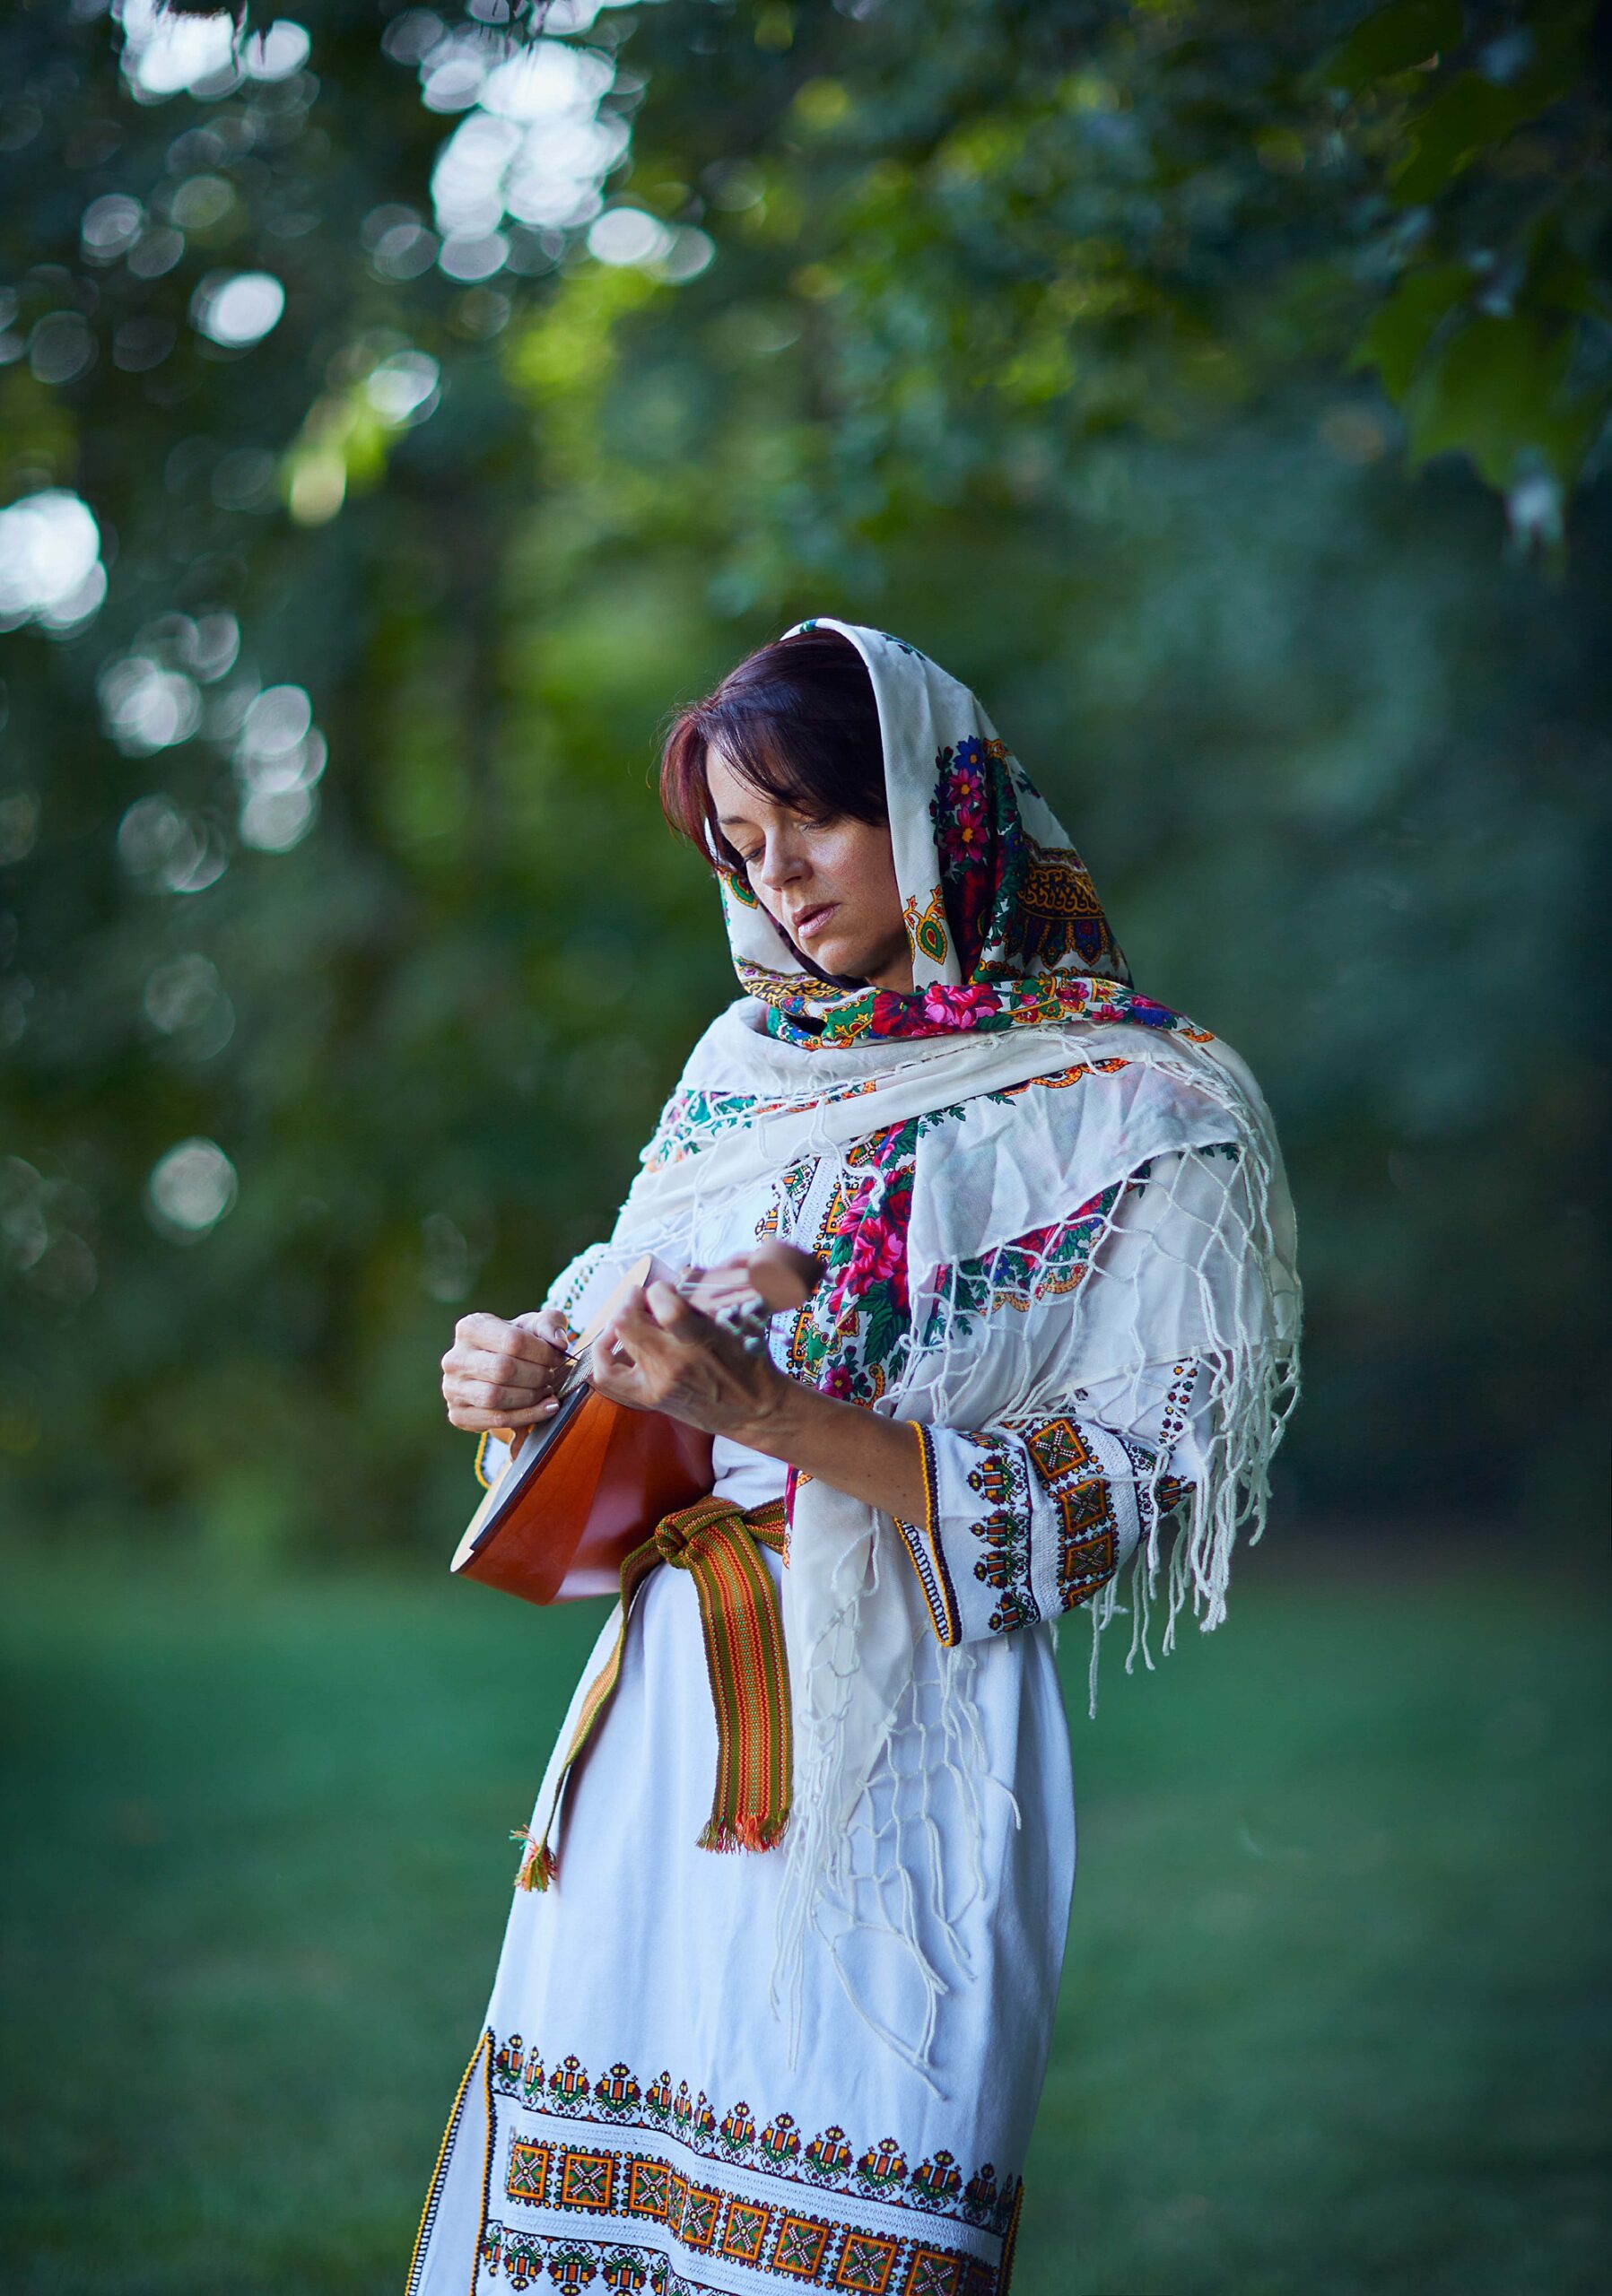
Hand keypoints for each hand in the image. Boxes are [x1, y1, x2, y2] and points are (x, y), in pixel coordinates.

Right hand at [441, 1307, 571, 1433]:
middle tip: (550, 1376)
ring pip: (495, 1397)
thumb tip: (559, 1342)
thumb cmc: (516, 1343)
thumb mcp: (534, 1325)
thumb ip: (550, 1324)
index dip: (543, 1352)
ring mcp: (452, 1388)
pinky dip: (527, 1416)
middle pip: (503, 1369)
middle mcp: (455, 1358)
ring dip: (531, 1396)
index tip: (557, 1358)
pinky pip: (496, 1420)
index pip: (513, 1341)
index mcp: (470, 1328)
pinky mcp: (458, 1414)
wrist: (498, 1370)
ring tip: (546, 1390)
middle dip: (537, 1375)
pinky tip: (545, 1408)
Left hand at [589, 1281, 789, 1440]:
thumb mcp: (735, 1326)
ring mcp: (657, 1384)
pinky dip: (601, 1355)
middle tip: (642, 1296)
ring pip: (617, 1341)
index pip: (665, 1306)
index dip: (657, 1289)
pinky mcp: (648, 1399)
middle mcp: (674, 1364)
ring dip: (620, 1320)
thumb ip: (701, 1305)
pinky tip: (610, 1341)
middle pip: (630, 1321)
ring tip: (630, 1314)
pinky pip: (607, 1377)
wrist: (753, 1411)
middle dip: (633, 1299)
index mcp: (701, 1343)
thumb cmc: (748, 1365)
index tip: (663, 1288)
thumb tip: (672, 1281)